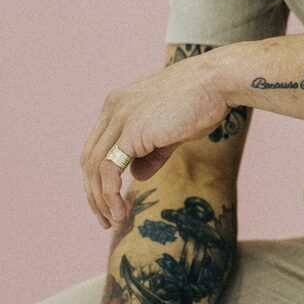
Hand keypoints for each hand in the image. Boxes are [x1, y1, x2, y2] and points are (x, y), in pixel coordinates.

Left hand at [80, 50, 230, 228]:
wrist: (216, 82)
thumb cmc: (201, 102)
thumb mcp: (170, 132)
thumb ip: (151, 153)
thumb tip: (136, 176)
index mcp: (118, 105)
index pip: (95, 147)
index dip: (97, 178)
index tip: (108, 202)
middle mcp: (112, 109)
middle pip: (88, 159)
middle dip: (93, 194)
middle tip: (106, 220)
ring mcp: (120, 119)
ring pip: (94, 168)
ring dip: (100, 200)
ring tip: (114, 221)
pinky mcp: (132, 131)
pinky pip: (109, 170)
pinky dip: (110, 195)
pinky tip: (121, 211)